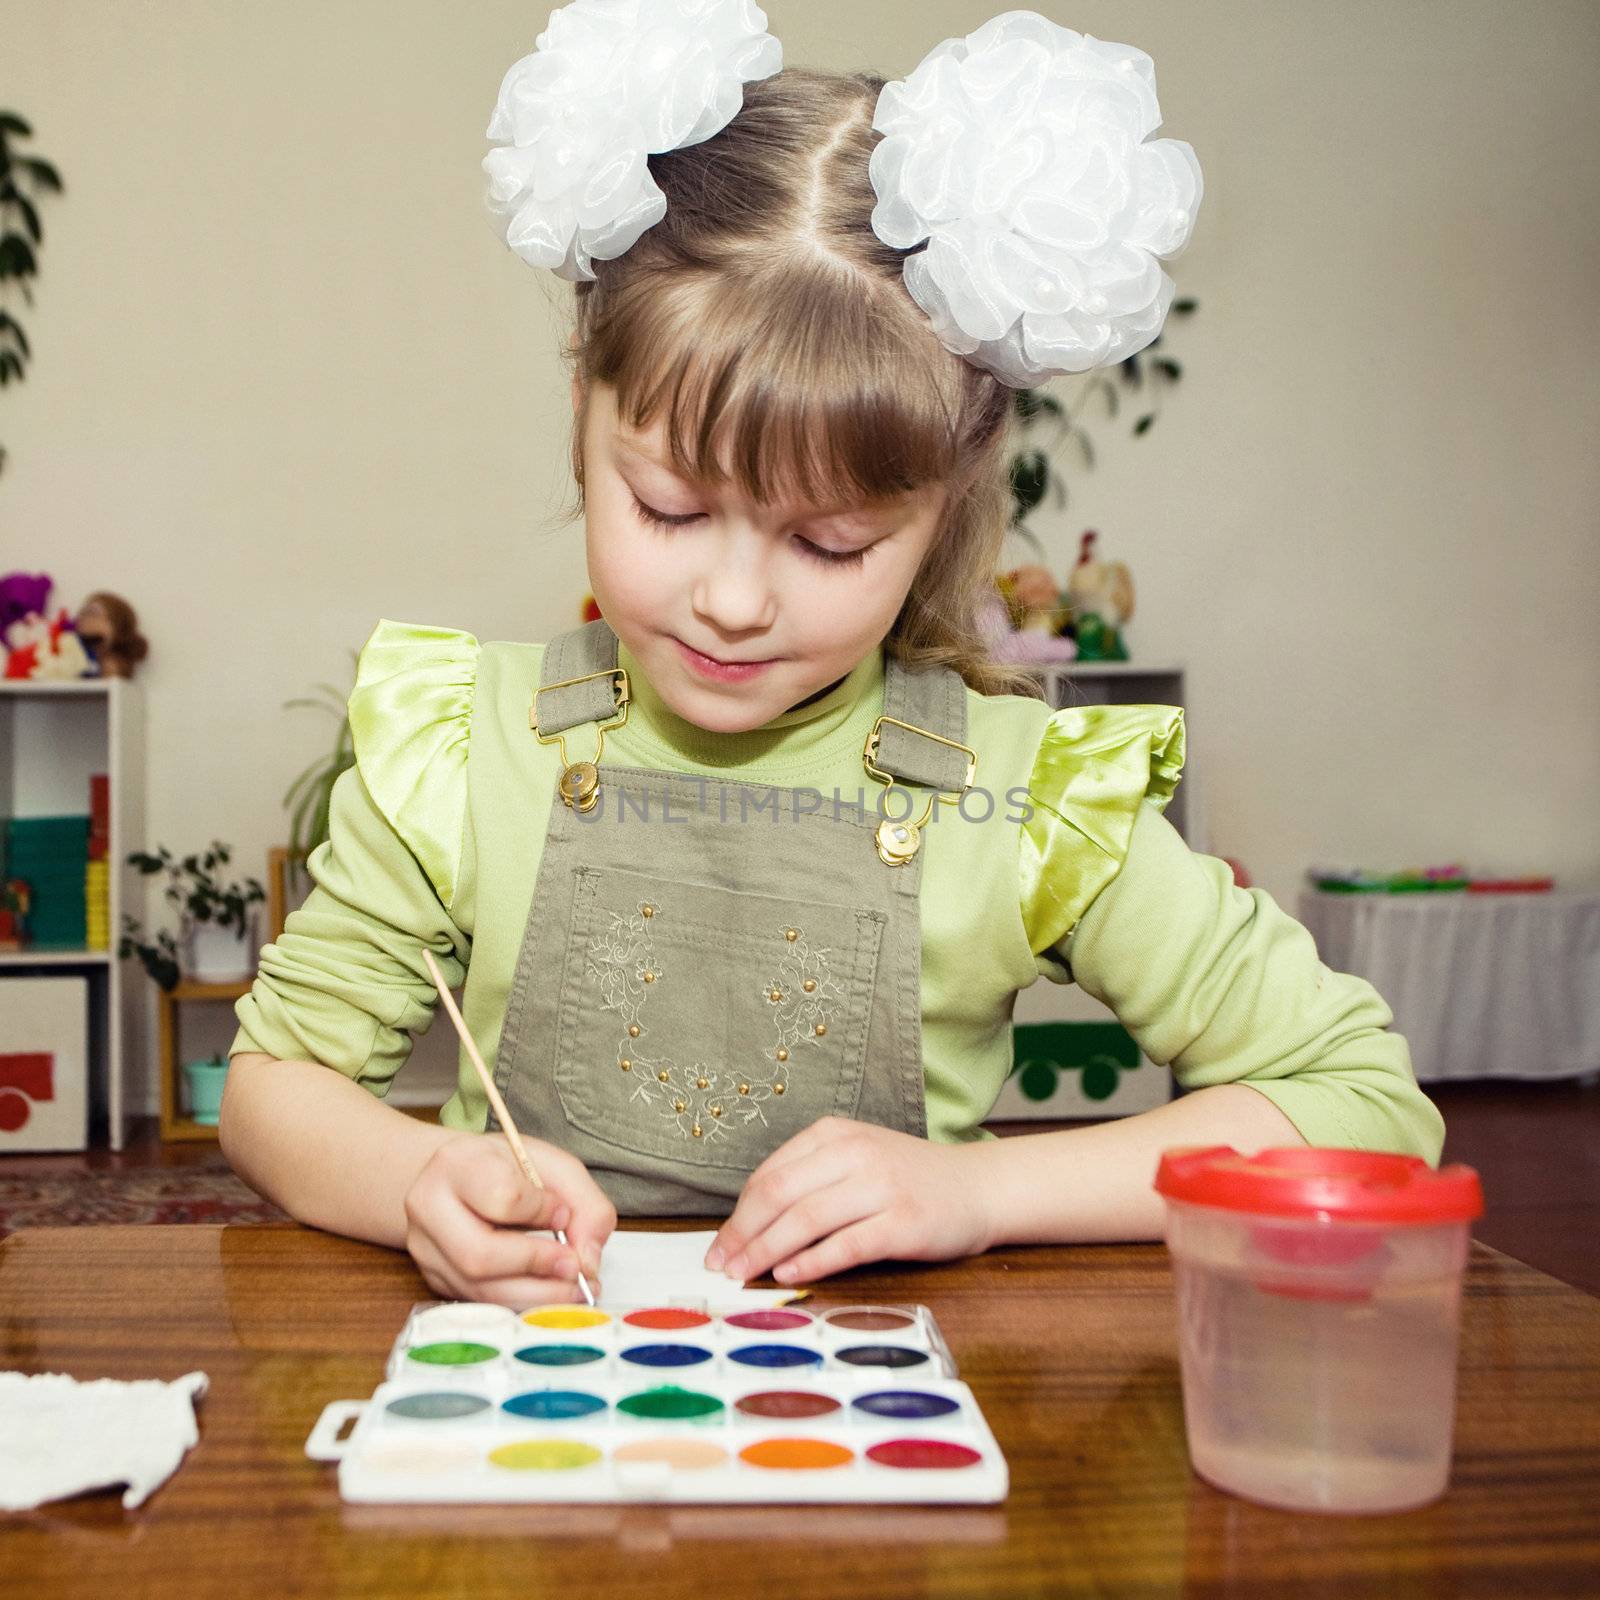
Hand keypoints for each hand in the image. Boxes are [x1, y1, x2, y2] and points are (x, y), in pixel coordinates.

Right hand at [403, 1132, 615, 1307]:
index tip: (562, 1214)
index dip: (541, 1211)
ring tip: (572, 1287)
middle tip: (575, 1266)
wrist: (455, 1178)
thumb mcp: (550, 1165)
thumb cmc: (504, 1168)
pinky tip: (549, 1292)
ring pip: (479, 1289)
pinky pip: (481, 1302)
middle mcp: (429, 1206)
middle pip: (479, 1255)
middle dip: (537, 1265)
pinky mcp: (435, 1278)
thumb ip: (584, 1203)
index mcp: (458, 1163)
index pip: (501, 1197)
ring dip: (536, 1295)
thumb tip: (589, 1258)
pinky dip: (522, 1302)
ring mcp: (425, 1248)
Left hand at [704, 1118, 994, 1286]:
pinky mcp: (903, 1222)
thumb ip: (809, 1180)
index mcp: (835, 1134)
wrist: (977, 1187)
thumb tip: (749, 1226)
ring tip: (743, 1275)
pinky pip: (846, 1245)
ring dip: (766, 1251)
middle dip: (742, 1234)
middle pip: (779, 1194)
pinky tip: (788, 1274)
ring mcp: (881, 1186)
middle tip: (721, 1266)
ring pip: (806, 1219)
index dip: (737, 1215)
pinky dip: (811, 1261)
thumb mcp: (856, 1161)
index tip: (719, 1246)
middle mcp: (856, 1153)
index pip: (769, 1175)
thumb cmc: (908, 1179)